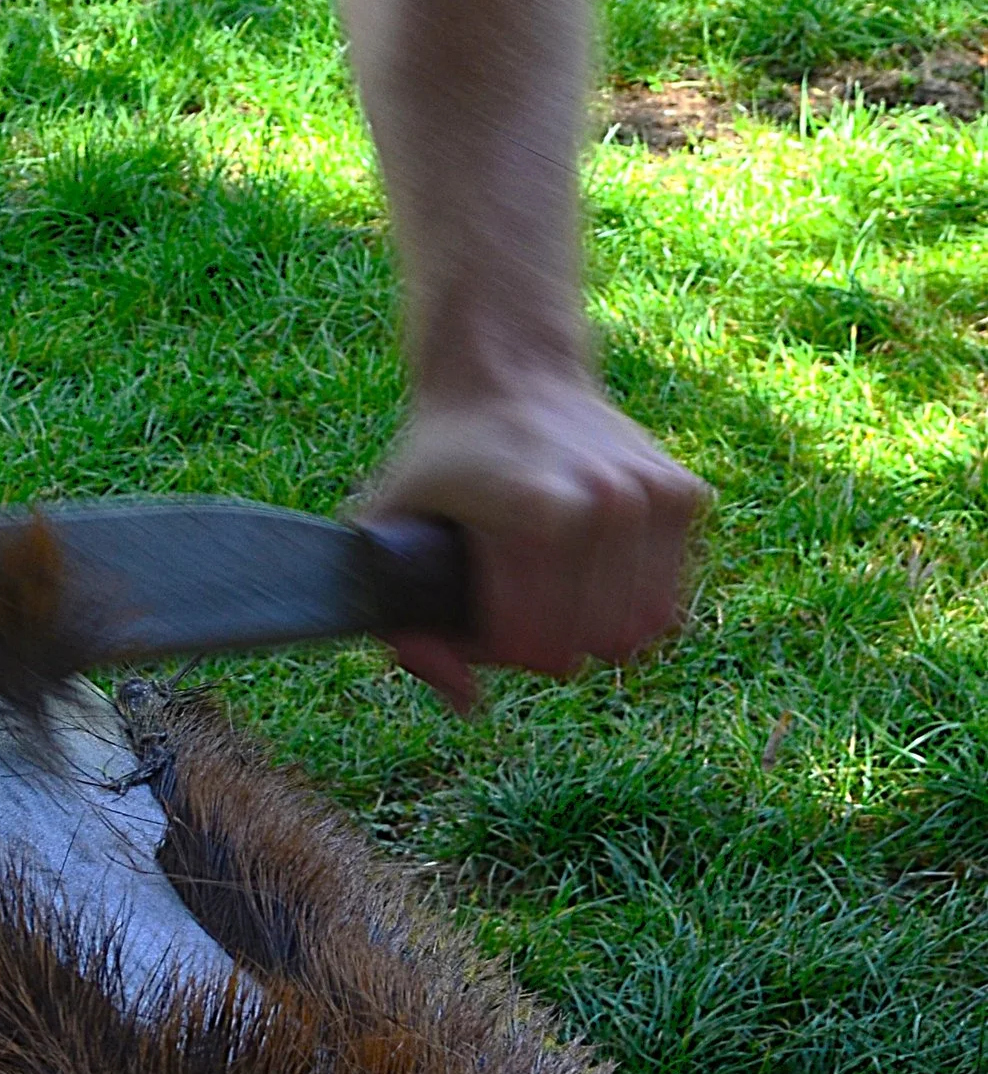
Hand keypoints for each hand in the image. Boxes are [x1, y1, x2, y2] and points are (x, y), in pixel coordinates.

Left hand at [358, 371, 707, 714]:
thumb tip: (467, 701)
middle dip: (547, 641)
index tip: (474, 614)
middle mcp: (609, 503)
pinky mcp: (686, 494)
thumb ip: (402, 622)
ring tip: (553, 589)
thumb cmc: (441, 457)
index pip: (534, 647)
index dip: (494, 647)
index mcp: (540, 515)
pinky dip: (632, 596)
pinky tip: (593, 564)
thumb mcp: (388, 524)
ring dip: (595, 627)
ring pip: (640, 631)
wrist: (507, 372)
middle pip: (589, 646)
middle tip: (514, 601)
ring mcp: (655, 497)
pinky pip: (669, 596)